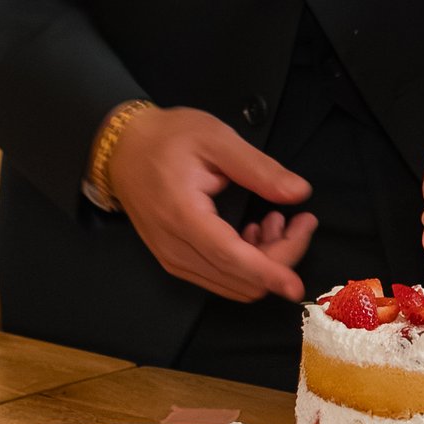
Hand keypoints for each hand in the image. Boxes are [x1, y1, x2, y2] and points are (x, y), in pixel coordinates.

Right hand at [103, 104, 317, 303]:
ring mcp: (172, 260)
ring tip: (271, 219)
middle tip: (297, 219)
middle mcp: (175, 249)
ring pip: (232, 283)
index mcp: (184, 216)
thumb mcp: (217, 139)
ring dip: (264, 261)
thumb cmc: (167, 138)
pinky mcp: (175, 261)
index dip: (269, 274)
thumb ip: (259, 169)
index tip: (297, 285)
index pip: (232, 259)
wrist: (123, 148)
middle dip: (279, 257)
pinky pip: (219, 277)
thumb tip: (299, 192)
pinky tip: (251, 232)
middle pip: (239, 278)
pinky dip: (246, 264)